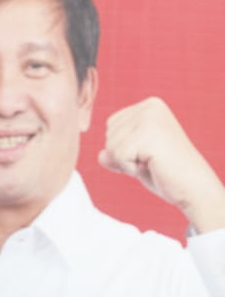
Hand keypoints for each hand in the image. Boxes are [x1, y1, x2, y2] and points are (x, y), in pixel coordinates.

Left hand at [99, 96, 224, 232]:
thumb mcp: (135, 157)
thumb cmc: (167, 173)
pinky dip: (130, 168)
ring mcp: (149, 119)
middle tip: (153, 160)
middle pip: (109, 133)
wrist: (196, 190)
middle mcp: (149, 107)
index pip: (111, 124)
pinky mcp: (148, 135)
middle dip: (124, 155)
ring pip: (111, 145)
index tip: (149, 153)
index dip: (124, 147)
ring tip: (154, 163)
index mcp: (149, 105)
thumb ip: (114, 151)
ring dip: (127, 162)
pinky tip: (153, 167)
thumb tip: (100, 156)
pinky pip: (117, 155)